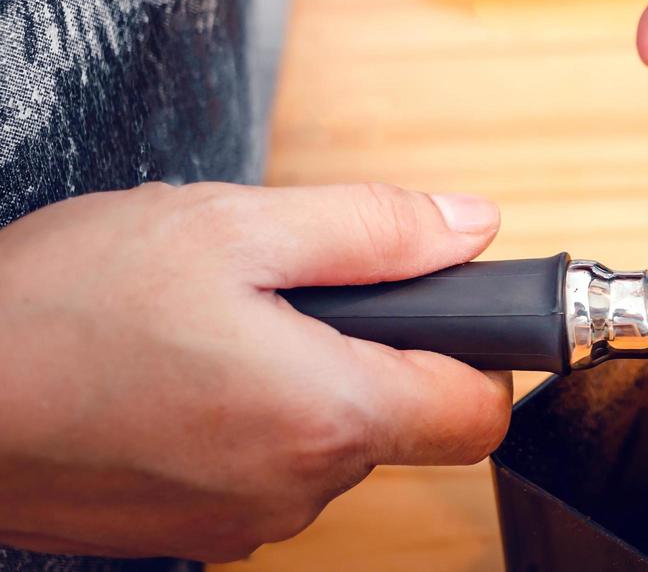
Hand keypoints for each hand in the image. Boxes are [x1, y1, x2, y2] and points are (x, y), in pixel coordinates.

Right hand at [0, 182, 509, 560]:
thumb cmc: (56, 312)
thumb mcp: (230, 227)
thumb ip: (371, 227)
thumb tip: (470, 226)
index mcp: (327, 415)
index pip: (480, 413)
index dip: (480, 351)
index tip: (450, 309)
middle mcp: (295, 488)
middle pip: (401, 422)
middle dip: (369, 352)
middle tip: (286, 293)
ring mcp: (237, 521)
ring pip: (327, 443)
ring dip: (299, 381)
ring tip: (212, 328)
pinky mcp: (186, 531)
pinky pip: (259, 468)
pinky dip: (242, 418)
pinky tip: (177, 372)